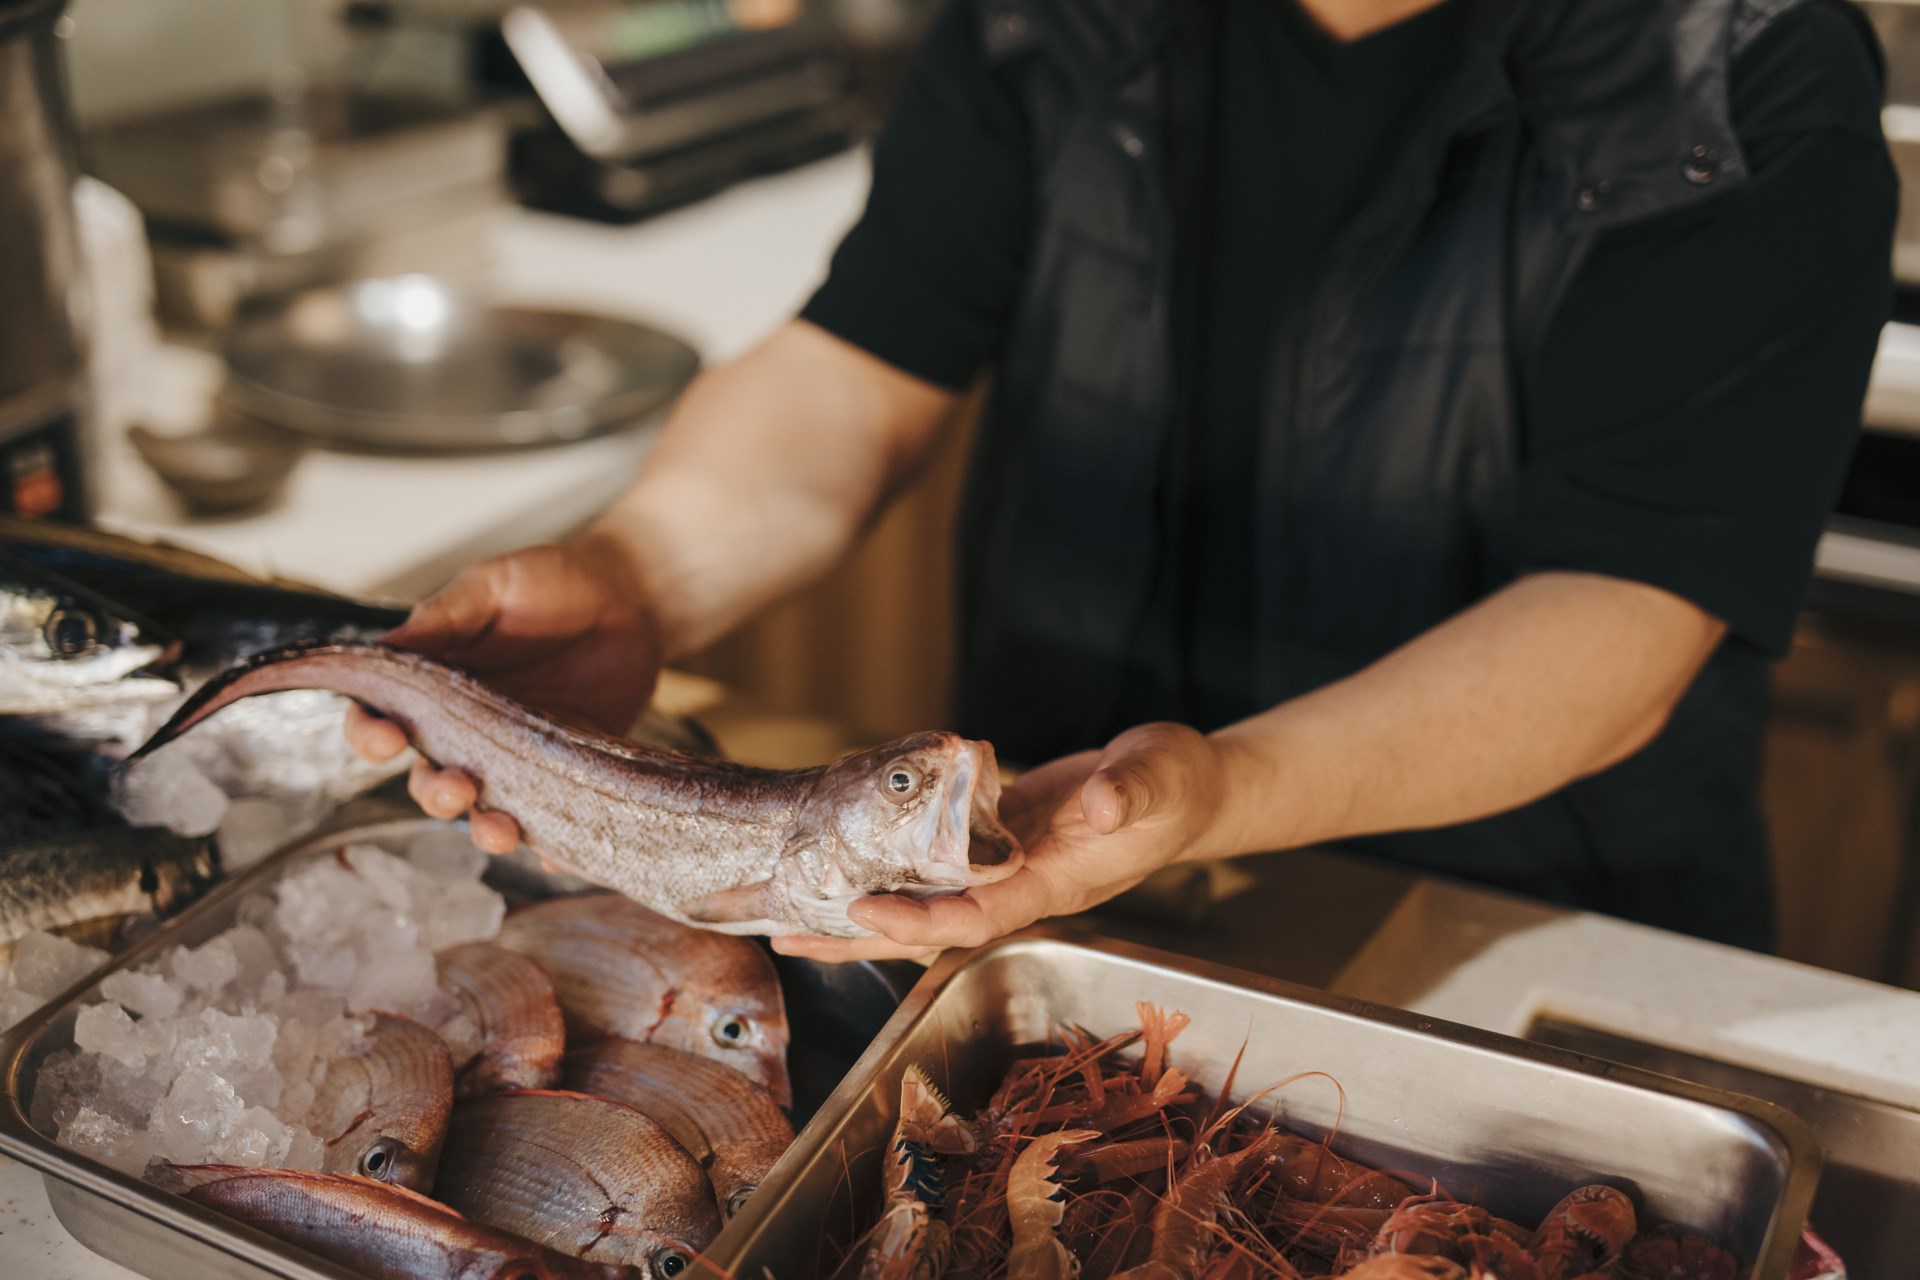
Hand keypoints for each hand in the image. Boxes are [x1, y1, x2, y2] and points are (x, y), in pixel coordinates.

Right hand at [346, 535, 662, 852]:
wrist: (632, 598)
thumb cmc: (552, 581)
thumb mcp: (494, 585)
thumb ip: (447, 615)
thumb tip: (389, 644)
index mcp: (434, 683)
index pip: (382, 718)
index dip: (369, 735)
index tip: (381, 739)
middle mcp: (467, 731)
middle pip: (429, 779)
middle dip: (435, 793)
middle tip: (458, 786)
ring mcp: (517, 758)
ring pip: (485, 810)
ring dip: (485, 828)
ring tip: (501, 830)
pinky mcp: (566, 774)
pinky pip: (553, 820)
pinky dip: (553, 845)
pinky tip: (560, 856)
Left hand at [773, 723, 1239, 961]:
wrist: (1184, 786)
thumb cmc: (1177, 786)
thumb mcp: (1160, 778)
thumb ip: (1129, 792)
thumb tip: (1099, 802)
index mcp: (1054, 881)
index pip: (974, 915)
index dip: (917, 919)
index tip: (860, 911)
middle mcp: (1020, 883)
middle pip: (929, 926)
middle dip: (858, 938)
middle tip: (783, 934)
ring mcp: (1006, 864)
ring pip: (922, 898)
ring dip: (859, 908)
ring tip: (789, 911)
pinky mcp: (997, 837)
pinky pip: (933, 861)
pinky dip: (888, 864)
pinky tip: (845, 858)